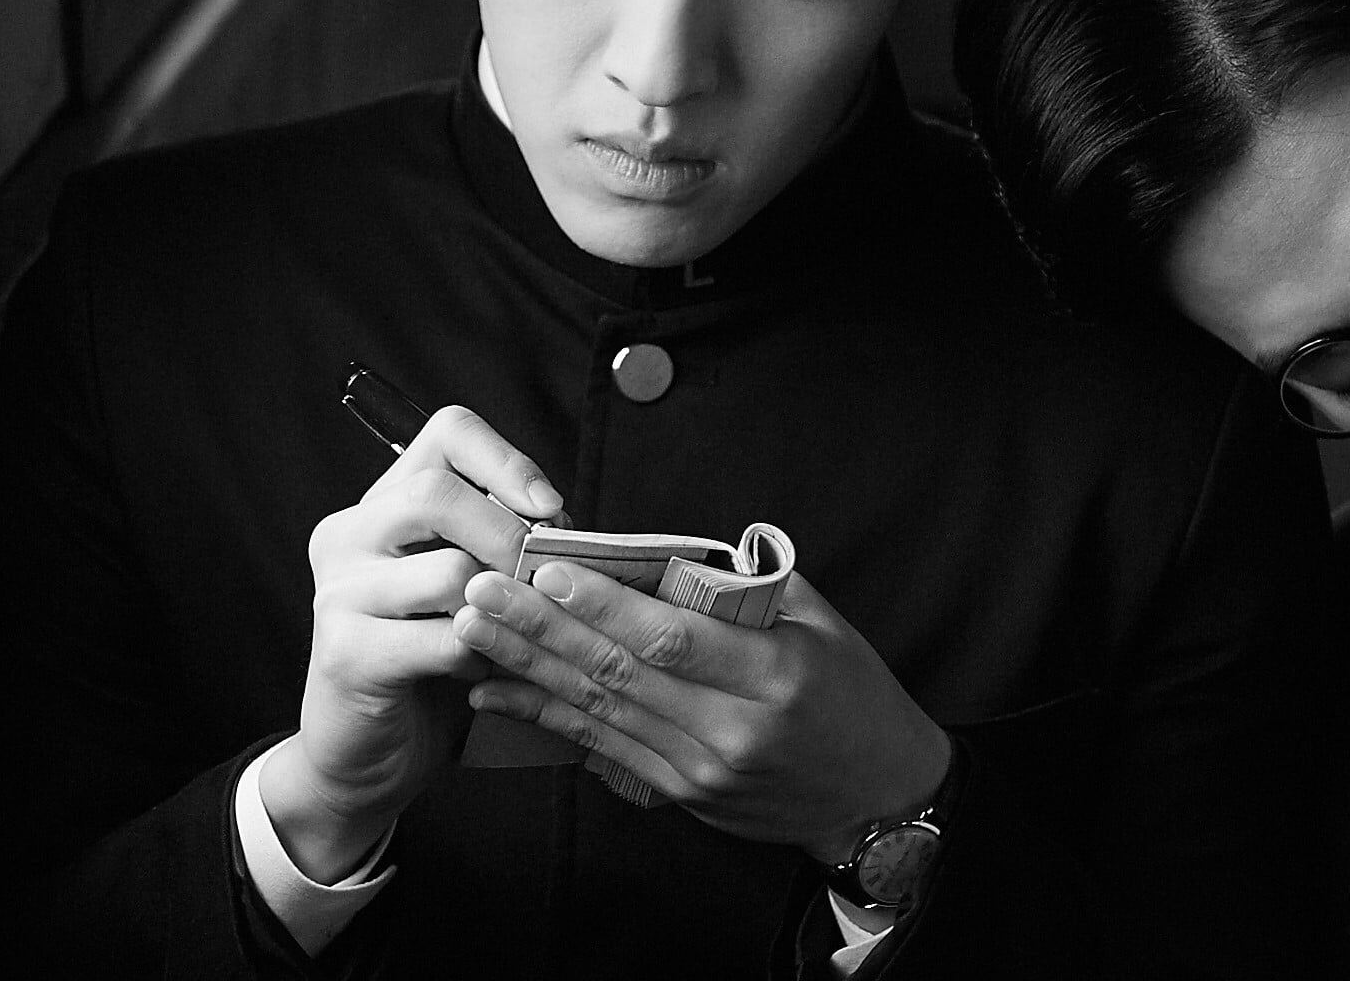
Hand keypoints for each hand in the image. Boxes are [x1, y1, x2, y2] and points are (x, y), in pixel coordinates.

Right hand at [262, 406, 563, 881]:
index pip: (447, 433)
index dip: (508, 461)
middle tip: (543, 581)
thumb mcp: (470, 583)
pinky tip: (481, 670)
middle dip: (511, 536)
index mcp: (382, 504)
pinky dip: (483, 655)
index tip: (550, 507)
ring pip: (449, 570)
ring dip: (502, 607)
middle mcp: (347, 534)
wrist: (367, 751)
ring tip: (510, 634)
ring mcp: (338, 592)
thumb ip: (502, 540)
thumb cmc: (433, 660)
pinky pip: (446, 638)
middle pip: (437, 494)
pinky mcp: (346, 651)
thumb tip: (567, 523)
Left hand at [452, 565, 949, 863]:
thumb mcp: (821, 623)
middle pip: (620, 673)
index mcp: (773, 672)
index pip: (674, 636)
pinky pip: (601, 748)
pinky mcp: (681, 793)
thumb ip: (746, 589)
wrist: (878, 795)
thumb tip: (663, 554)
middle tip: (481, 590)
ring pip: (599, 711)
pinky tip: (498, 692)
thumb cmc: (853, 693)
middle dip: (541, 629)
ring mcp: (701, 766)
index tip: (549, 570)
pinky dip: (545, 717)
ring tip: (472, 631)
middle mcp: (731, 726)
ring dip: (528, 669)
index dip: (605, 606)